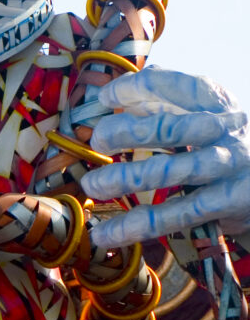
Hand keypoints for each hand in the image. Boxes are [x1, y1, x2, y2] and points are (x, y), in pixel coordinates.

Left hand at [81, 66, 249, 246]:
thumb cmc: (219, 139)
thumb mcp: (201, 109)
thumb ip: (162, 96)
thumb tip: (111, 93)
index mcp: (216, 100)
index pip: (174, 85)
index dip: (134, 88)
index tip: (104, 98)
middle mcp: (224, 130)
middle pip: (170, 128)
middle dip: (126, 133)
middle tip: (97, 140)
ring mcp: (226, 167)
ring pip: (168, 172)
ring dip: (124, 179)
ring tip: (92, 186)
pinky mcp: (223, 204)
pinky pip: (172, 216)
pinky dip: (134, 226)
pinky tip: (104, 234)